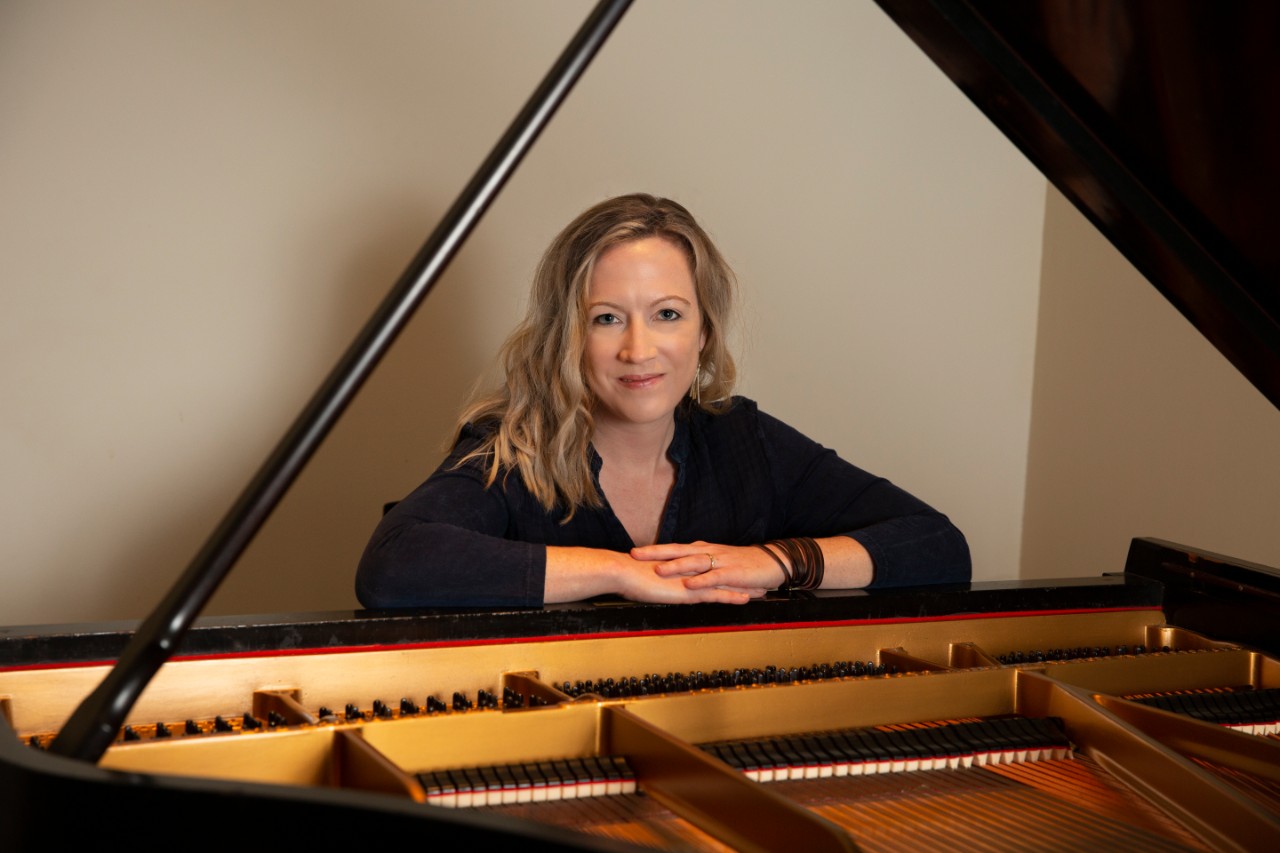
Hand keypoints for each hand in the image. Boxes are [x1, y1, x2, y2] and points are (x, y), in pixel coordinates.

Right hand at [544, 545, 752, 604]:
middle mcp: (689, 571)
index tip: (739, 573)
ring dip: (743, 587)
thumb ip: (657, 580)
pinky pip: (713, 594)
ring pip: (723, 583)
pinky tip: (745, 599)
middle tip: (761, 579)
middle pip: (721, 573)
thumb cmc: (628, 575)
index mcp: (681, 567)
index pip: (708, 569)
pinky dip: (730, 596)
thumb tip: (657, 584)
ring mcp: (689, 580)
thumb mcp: (647, 578)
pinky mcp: (686, 591)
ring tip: (762, 591)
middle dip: (741, 577)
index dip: (724, 571)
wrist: (620, 570)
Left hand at [630, 541, 786, 595]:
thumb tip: (680, 571)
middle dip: (656, 552)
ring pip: (694, 562)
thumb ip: (699, 566)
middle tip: (635, 554)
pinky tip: (689, 585)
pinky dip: (701, 581)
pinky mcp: (732, 573)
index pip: (674, 548)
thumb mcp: (718, 564)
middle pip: (678, 550)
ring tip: (657, 569)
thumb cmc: (744, 565)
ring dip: (675, 565)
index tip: (634, 552)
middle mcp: (708, 553)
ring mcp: (720, 562)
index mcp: (703, 550)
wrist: (772, 562)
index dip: (654, 550)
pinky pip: (714, 577)